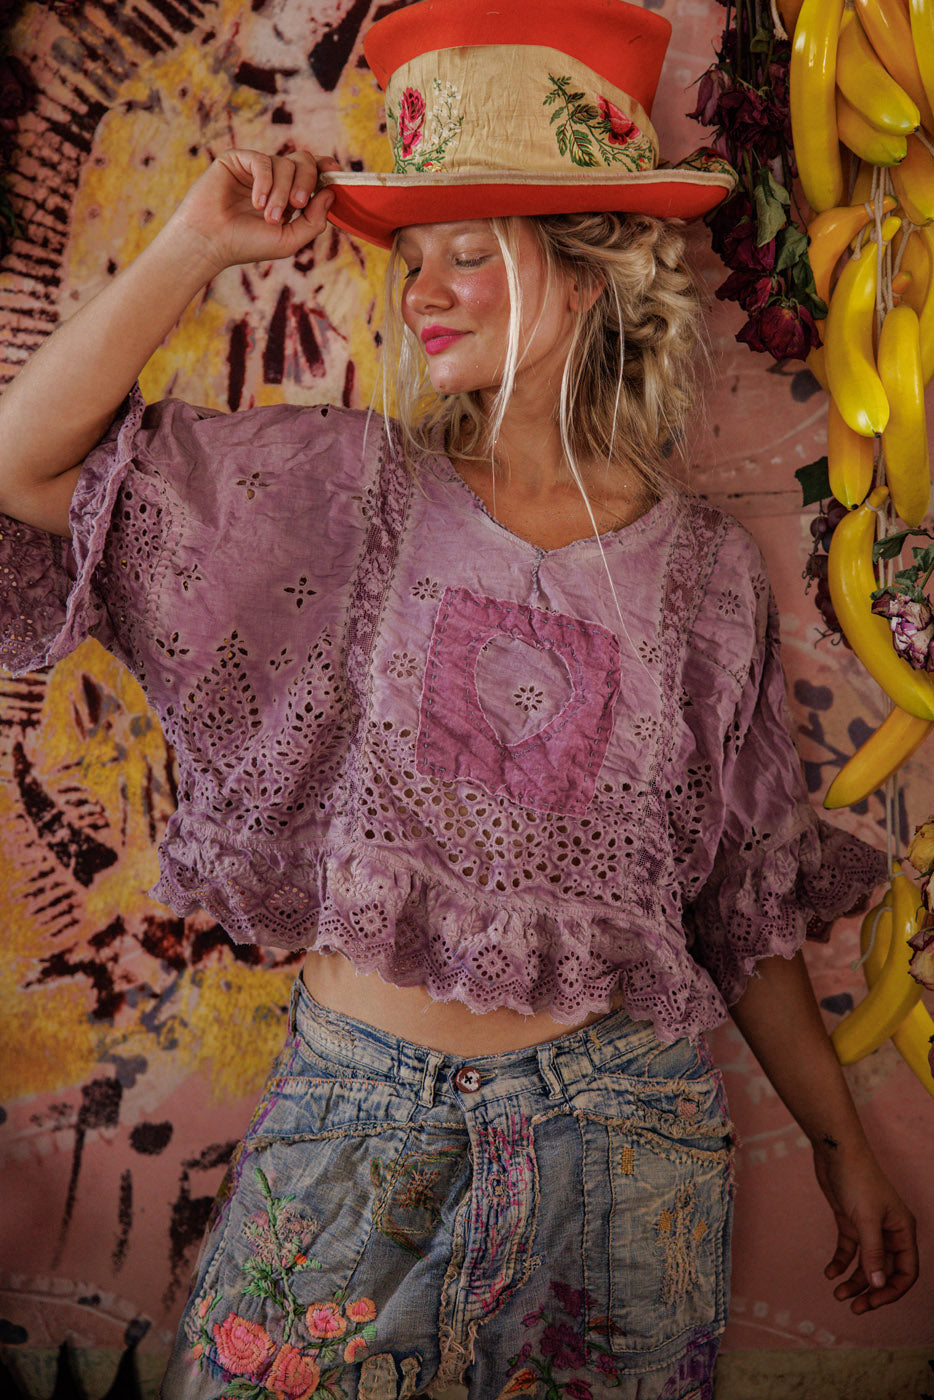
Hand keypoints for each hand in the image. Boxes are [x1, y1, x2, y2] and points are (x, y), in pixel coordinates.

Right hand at [167, 148, 339, 275]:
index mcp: (288, 195)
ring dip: (281, 192)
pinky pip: (262, 161)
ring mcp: (255, 168)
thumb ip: (314, 221)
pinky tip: (257, 203)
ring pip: (284, 163)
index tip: (335, 171)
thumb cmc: (247, 244)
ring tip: (268, 216)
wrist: (211, 242)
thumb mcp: (289, 239)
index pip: (312, 172)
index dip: (325, 167)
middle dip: (307, 181)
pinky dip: (265, 182)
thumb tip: (331, 193)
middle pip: (304, 161)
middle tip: (297, 205)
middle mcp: (274, 178)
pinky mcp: (237, 160)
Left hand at [813, 1142, 917, 1312]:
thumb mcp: (866, 1219)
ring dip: (854, 1281)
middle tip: (853, 1308)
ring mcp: (869, 1227)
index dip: (891, 1291)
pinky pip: (849, 1250)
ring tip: (838, 1294)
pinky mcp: (850, 1221)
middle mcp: (889, 1232)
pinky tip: (829, 1273)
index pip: (906, 1272)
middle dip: (871, 1291)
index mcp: (903, 1231)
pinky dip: (841, 1262)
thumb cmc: (857, 1178)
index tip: (871, 1303)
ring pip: (866, 1264)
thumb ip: (873, 1254)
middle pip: (885, 1271)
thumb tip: (879, 1286)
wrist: (835, 1151)